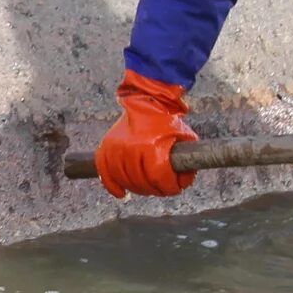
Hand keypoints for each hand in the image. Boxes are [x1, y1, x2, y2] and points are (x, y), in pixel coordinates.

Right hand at [94, 72, 196, 198]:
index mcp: (151, 147)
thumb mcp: (185, 137)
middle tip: (162, 187)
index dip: (169, 187)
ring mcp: (117, 148)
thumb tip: (184, 180)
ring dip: (137, 188)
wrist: (147, 99)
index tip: (175, 188)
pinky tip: (121, 193)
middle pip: (141, 182)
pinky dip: (111, 185)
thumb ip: (187, 159)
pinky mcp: (107, 145)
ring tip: (147, 187)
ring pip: (124, 179)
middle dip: (155, 188)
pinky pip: (104, 171)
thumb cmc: (167, 119)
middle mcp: (131, 149)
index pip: (158, 178)